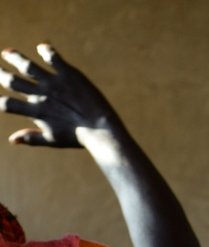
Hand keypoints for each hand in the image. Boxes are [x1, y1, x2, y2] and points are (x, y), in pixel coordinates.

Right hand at [0, 44, 122, 147]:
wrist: (101, 130)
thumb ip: (31, 138)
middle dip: (1, 74)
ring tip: (6, 53)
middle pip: (12, 81)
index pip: (7, 104)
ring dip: (14, 57)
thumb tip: (11, 140)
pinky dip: (46, 51)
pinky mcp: (69, 74)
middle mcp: (41, 96)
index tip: (1, 99)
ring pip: (27, 66)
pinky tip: (42, 47)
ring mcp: (54, 83)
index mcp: (36, 112)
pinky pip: (53, 58)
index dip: (1, 101)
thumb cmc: (78, 138)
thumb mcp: (52, 140)